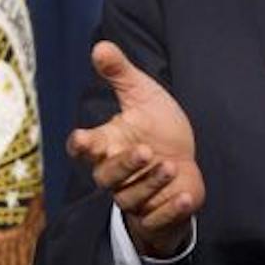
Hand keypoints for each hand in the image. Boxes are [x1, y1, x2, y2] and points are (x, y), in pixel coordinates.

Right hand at [65, 40, 202, 257]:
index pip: (82, 149)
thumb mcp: (142, 95)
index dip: (80, 145)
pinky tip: (185, 195)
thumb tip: (99, 46)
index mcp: (106, 144)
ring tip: (171, 165)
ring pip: (130, 198)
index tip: (82, 138)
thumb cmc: (156, 127)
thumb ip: (119, 73)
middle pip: (106, 176)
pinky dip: (169, 209)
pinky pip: (155, 219)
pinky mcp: (154, 215)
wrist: (184, 164)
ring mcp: (133, 196)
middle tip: (145, 150)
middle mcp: (114, 174)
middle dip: (125, 165)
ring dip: (151, 183)